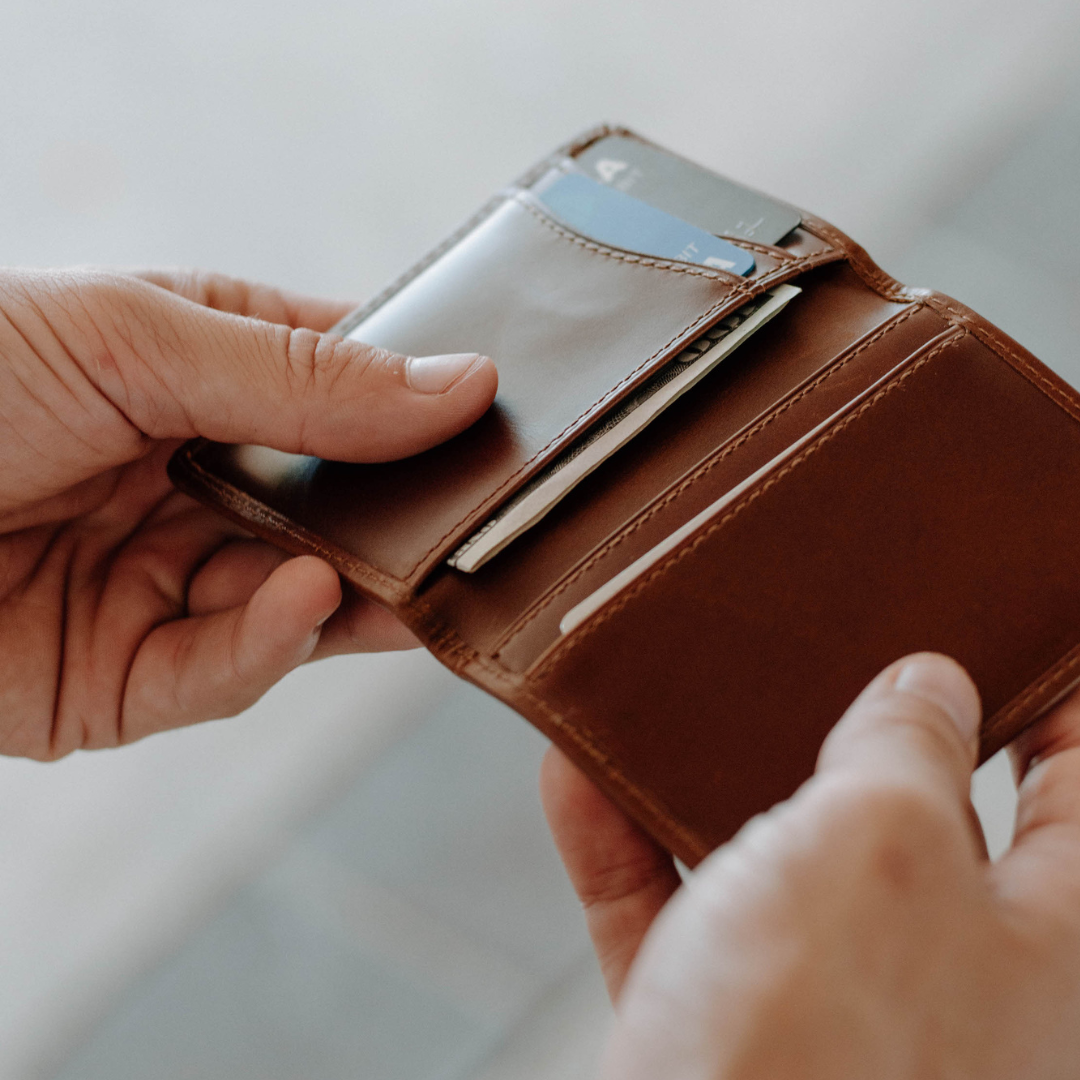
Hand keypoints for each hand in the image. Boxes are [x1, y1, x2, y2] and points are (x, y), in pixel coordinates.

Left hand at [0, 267, 495, 757]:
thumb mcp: (139, 340)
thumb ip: (305, 376)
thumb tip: (461, 383)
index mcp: (207, 382)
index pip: (348, 397)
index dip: (422, 412)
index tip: (499, 424)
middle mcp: (201, 486)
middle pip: (340, 516)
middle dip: (404, 526)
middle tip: (484, 527)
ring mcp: (171, 584)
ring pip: (303, 607)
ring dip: (354, 595)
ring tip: (407, 574)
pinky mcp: (129, 679)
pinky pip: (226, 672)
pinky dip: (270, 645)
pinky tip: (299, 606)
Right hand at [542, 653, 1079, 1078]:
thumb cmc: (821, 1048)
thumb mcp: (884, 846)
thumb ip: (910, 750)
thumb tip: (928, 689)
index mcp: (1041, 938)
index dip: (1057, 698)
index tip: (1012, 622)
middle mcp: (946, 974)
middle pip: (916, 817)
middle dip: (857, 725)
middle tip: (817, 639)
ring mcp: (827, 1007)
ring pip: (775, 862)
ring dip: (707, 779)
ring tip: (668, 699)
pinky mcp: (726, 1034)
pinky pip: (678, 915)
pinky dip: (627, 849)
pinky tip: (576, 780)